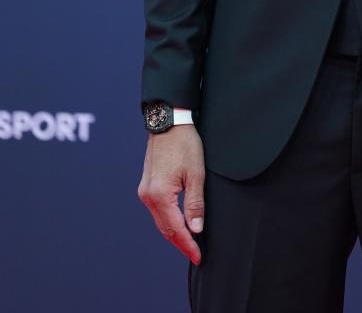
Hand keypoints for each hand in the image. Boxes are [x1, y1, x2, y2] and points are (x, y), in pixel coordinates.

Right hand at [138, 124, 205, 263]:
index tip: (198, 257)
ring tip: (189, 243)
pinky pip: (157, 210)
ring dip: (174, 233)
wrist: (168, 122)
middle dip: (180, 243)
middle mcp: (148, 196)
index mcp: (160, 195)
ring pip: (160, 220)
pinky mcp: (147, 185)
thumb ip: (195, 203)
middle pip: (165, 228)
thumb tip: (196, 229)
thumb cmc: (184, 144)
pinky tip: (178, 223)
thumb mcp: (196, 174)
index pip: (175, 229)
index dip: (188, 245)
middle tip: (195, 254)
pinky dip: (168, 220)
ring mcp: (145, 190)